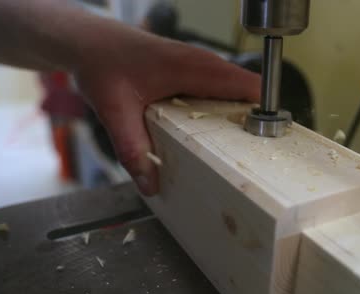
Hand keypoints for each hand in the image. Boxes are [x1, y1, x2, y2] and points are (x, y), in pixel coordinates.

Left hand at [73, 31, 259, 195]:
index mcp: (191, 69)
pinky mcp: (194, 68)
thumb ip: (132, 149)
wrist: (91, 41)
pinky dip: (228, 104)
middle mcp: (202, 62)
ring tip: (242, 142)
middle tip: (256, 148)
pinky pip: (223, 85)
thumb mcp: (114, 111)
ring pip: (237, 85)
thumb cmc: (103, 64)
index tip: (268, 136)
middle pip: (248, 87)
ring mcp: (199, 63)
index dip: (263, 110)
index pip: (246, 85)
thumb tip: (151, 184)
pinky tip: (217, 127)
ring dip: (243, 110)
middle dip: (257, 116)